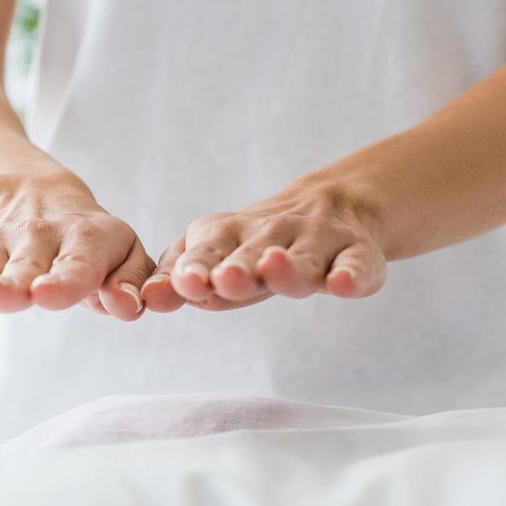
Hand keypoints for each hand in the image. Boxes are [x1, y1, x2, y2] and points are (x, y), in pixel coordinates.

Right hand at [0, 171, 153, 319]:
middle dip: (11, 285)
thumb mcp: (124, 252)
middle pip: (24, 269)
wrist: (34, 193)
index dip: (63, 282)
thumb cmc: (91, 242)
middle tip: (0, 294)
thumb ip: (131, 282)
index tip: (46, 294)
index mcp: (86, 239)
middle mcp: (40, 237)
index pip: (76, 266)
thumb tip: (127, 308)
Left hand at [142, 182, 387, 312]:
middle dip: (240, 268)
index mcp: (227, 236)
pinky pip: (358, 264)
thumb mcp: (210, 256)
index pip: (207, 253)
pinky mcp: (357, 253)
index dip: (197, 268)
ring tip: (276, 269)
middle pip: (254, 255)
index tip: (188, 283)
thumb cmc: (250, 247)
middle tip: (227, 278)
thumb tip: (147, 299)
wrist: (328, 206)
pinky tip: (343, 284)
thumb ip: (177, 278)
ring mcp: (316, 242)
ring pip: (304, 258)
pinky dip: (352, 274)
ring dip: (290, 267)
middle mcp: (271, 235)